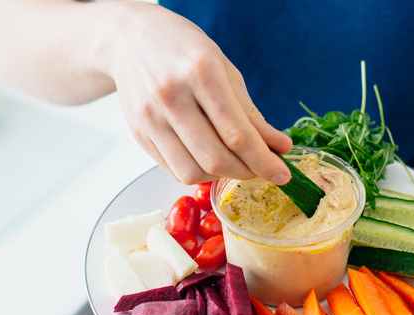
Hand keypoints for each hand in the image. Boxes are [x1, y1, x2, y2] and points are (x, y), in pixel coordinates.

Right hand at [106, 3, 291, 184]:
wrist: (131, 39)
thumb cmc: (184, 51)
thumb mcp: (225, 70)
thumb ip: (251, 113)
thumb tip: (279, 147)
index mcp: (201, 74)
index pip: (238, 134)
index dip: (264, 161)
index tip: (282, 173)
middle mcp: (172, 97)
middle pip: (215, 158)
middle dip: (247, 172)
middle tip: (262, 170)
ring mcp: (151, 118)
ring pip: (193, 171)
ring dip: (222, 176)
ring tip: (236, 163)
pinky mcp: (139, 134)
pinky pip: (174, 170)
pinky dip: (199, 172)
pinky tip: (210, 159)